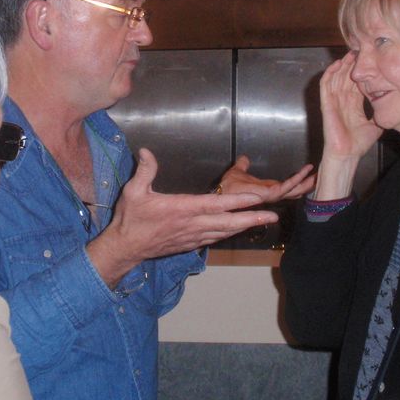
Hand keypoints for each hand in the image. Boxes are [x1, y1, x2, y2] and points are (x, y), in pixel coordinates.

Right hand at [88, 148, 278, 286]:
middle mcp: (192, 224)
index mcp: (182, 209)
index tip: (256, 198)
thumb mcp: (133, 192)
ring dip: (246, 226)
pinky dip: (231, 233)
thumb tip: (146, 151)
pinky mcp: (191, 243)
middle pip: (228, 222)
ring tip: (264, 220)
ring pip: (225, 232)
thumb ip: (145, 171)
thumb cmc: (130, 219)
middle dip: (252, 218)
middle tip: (273, 215)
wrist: (126, 248)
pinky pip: (216, 238)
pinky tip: (240, 229)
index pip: (216, 204)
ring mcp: (193, 236)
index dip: (237, 201)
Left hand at [218, 155, 314, 200]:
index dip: (299, 181)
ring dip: (306, 182)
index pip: (287, 186)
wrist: (222, 191)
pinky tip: (306, 172)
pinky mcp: (271, 193)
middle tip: (321, 177)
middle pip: (295, 190)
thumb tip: (244, 158)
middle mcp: (273, 193)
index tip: (310, 175)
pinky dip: (297, 178)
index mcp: (268, 188)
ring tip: (318, 175)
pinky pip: (287, 186)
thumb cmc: (228, 186)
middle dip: (308, 184)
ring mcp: (273, 194)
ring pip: (294, 189)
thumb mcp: (238, 171)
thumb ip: (243, 165)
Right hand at [313, 53, 384, 199]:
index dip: (361, 72)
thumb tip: (392, 111)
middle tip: (359, 50)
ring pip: (336, 78)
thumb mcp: (375, 125)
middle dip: (352, 64)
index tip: (369, 61)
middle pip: (346, 77)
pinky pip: (325, 86)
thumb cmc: (358, 143)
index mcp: (353, 104)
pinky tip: (337, 65)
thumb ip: (380, 116)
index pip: (356, 83)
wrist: (347, 154)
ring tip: (349, 53)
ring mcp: (333, 102)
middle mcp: (342, 101)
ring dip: (342, 66)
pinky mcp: (326, 104)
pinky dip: (329, 74)